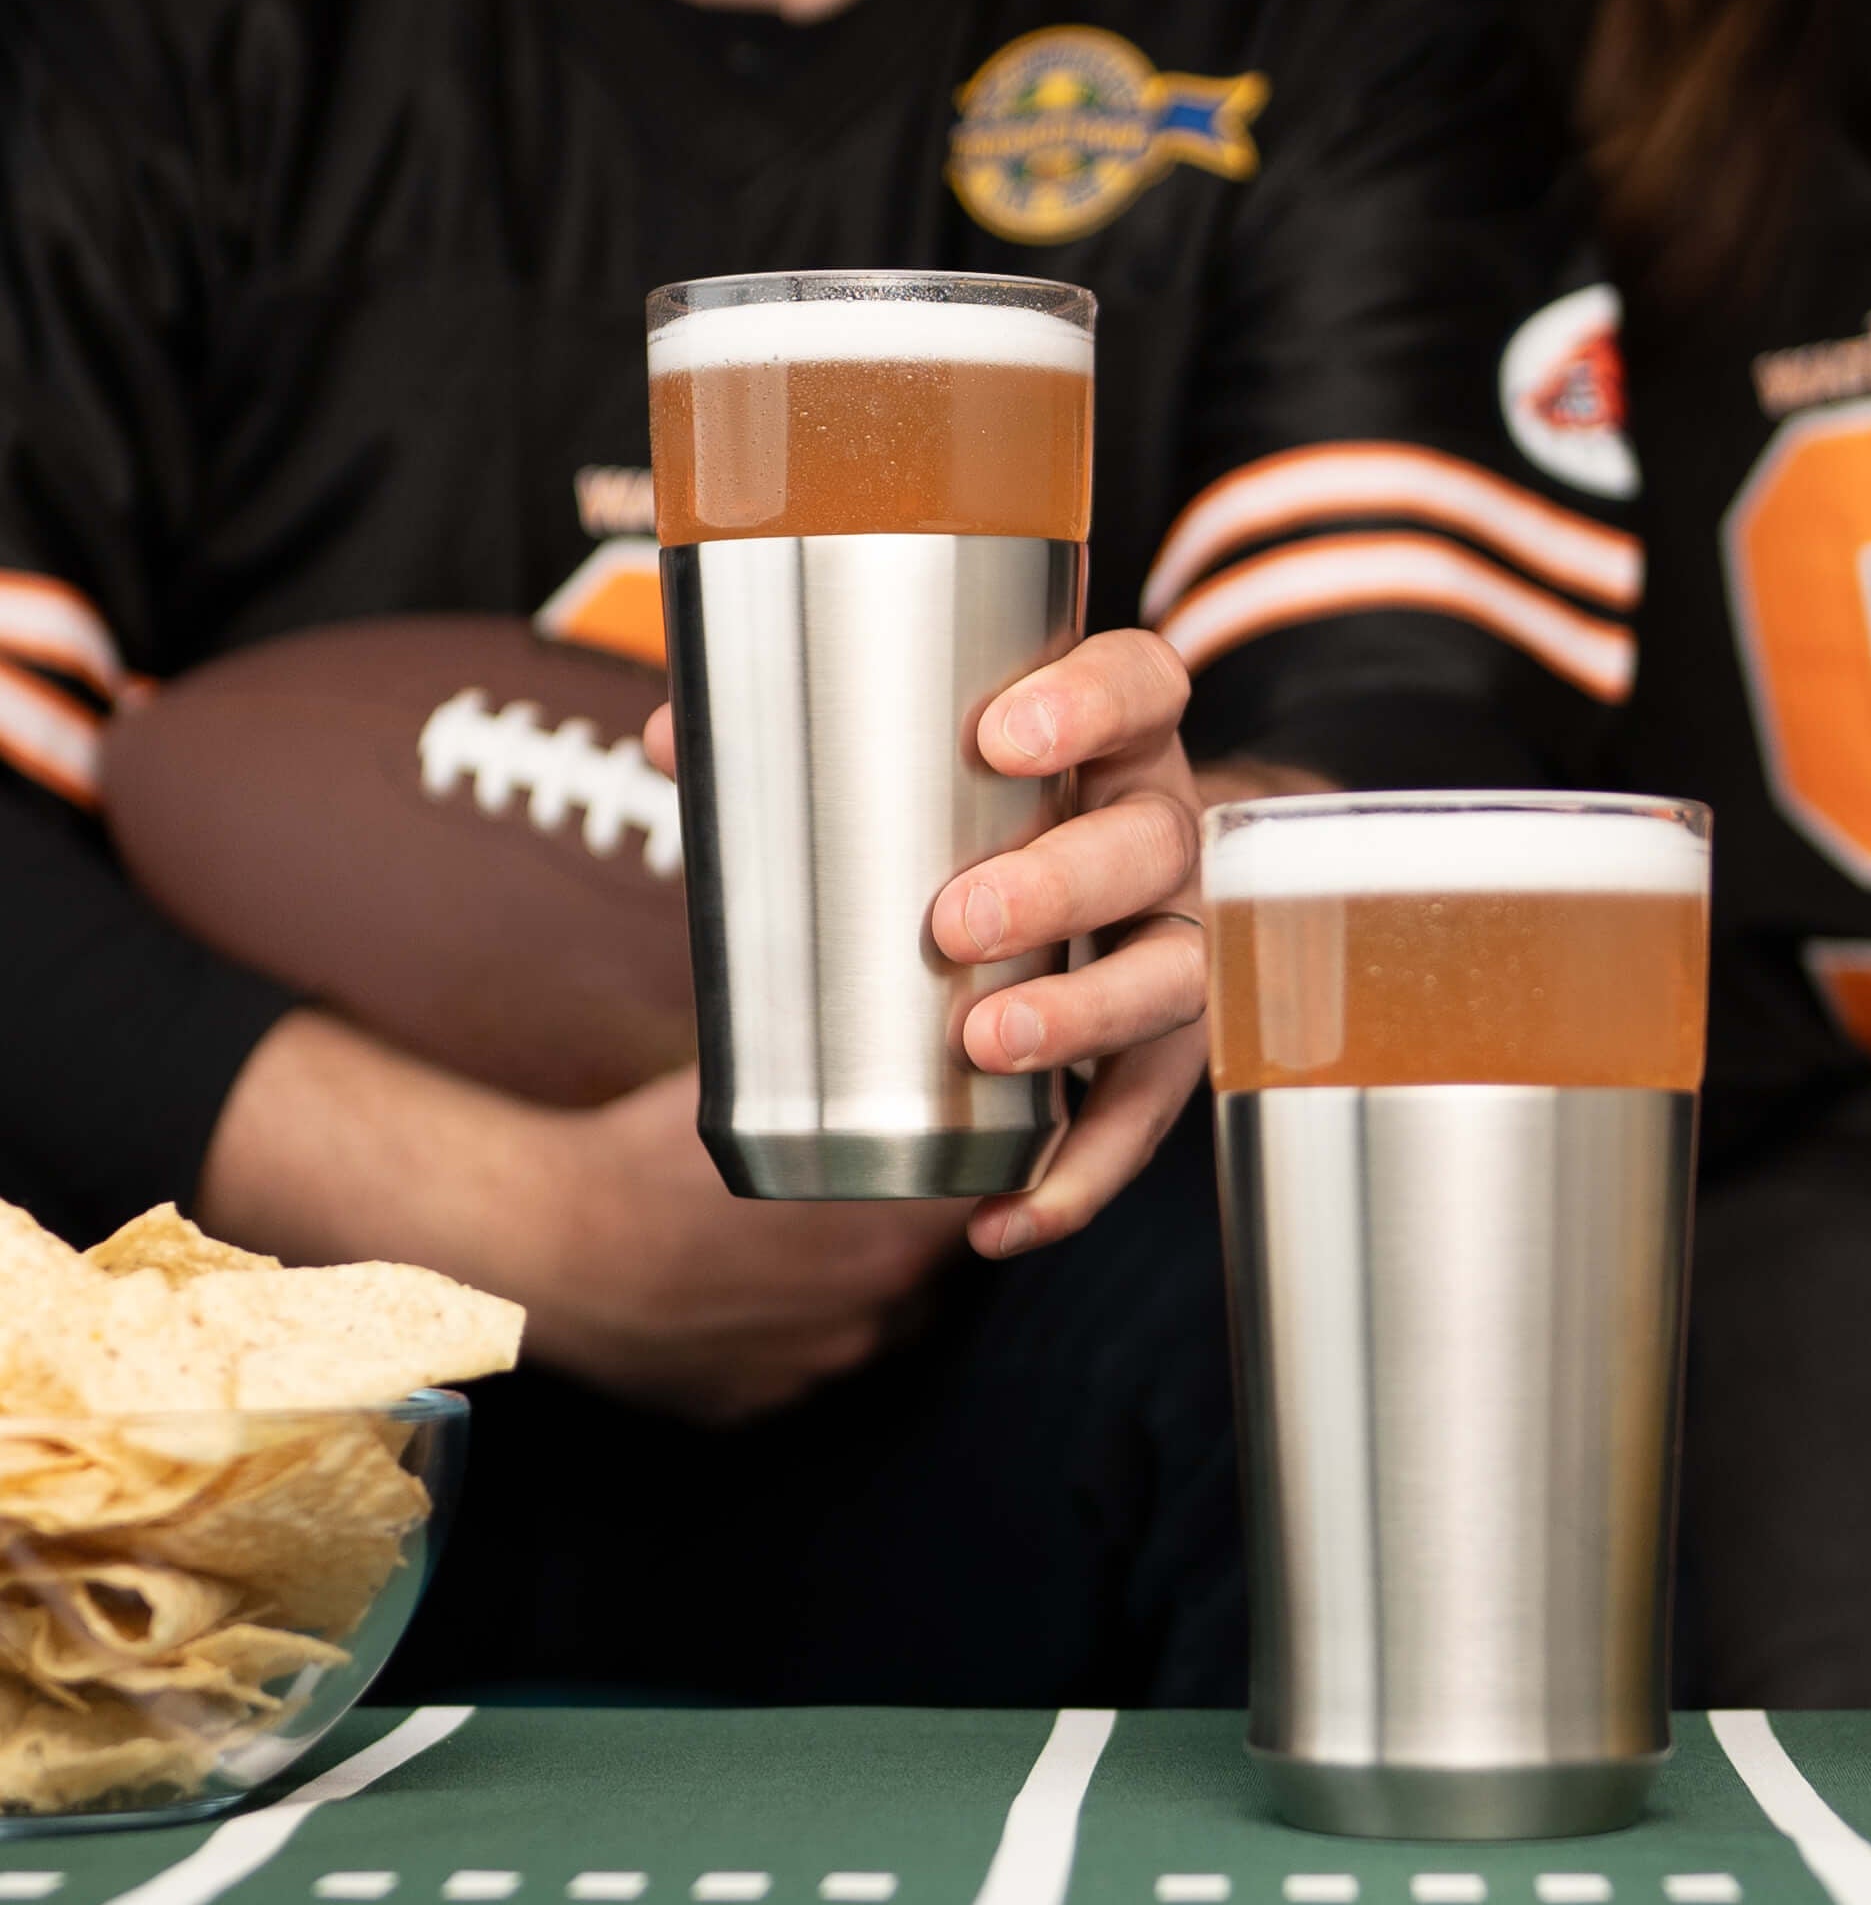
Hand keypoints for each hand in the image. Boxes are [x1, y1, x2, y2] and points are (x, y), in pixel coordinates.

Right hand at [200, 1012, 967, 1423]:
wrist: (539, 1245)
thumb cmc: (639, 1153)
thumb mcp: (750, 1085)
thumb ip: (826, 1065)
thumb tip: (865, 1007)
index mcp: (891, 1234)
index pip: (987, 1199)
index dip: (981, 1162)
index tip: (960, 1132)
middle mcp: (871, 1314)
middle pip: (931, 1261)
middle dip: (909, 1218)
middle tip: (869, 1169)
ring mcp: (815, 1369)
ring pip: (870, 1317)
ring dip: (854, 1275)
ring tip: (798, 1225)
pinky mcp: (757, 1404)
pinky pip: (798, 1359)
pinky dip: (787, 1322)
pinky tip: (744, 1278)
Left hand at [649, 629, 1221, 1260]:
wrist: (1068, 897)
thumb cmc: (978, 814)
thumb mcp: (909, 762)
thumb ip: (790, 739)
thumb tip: (664, 735)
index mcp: (1110, 737)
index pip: (1139, 686)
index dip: (1089, 704)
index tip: (1002, 736)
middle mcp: (1160, 835)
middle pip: (1151, 846)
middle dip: (1062, 885)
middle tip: (957, 923)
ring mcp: (1172, 942)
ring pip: (1170, 978)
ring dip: (1083, 1019)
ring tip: (989, 1046)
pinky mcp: (1162, 1050)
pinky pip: (1139, 1120)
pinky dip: (1078, 1175)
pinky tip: (1004, 1217)